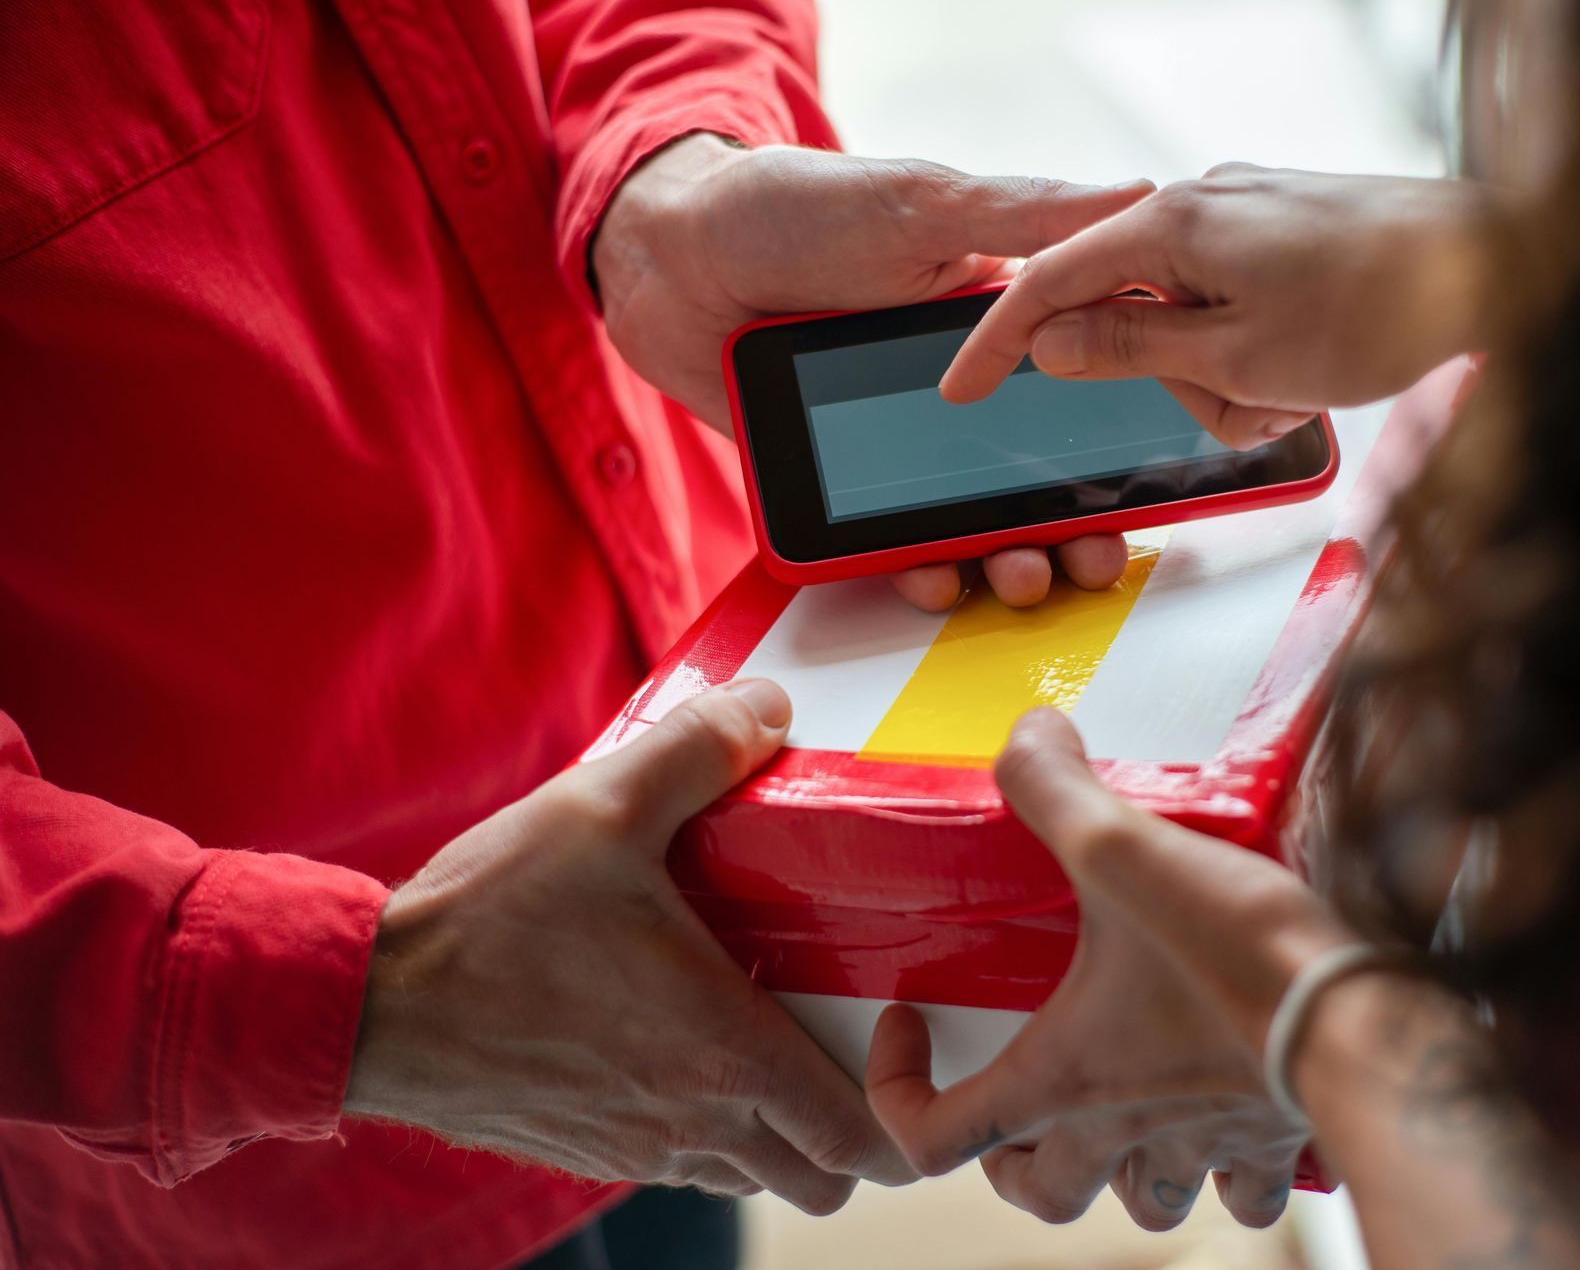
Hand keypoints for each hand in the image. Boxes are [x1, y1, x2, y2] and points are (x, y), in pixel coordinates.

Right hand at [344, 679, 913, 1212]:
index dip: (900, 1103)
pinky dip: (708, 1130)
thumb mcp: (603, 808)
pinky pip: (682, 1165)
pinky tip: (682, 1046)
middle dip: (851, 1130)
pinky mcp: (588, 1151)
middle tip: (844, 1044)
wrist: (368, 1006)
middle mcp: (692, 1122)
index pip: (857, 1140)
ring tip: (765, 1038)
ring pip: (752, 1178)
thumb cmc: (487, 920)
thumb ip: (699, 750)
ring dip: (777, 1130)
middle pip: (824, 1181)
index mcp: (722, 1052)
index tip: (894, 1034)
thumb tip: (769, 709)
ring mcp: (638, 1148)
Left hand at [593, 134, 1151, 610]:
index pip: (1081, 396)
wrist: (667, 259)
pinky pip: (885, 542)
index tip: (1154, 484)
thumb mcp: (919, 203)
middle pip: (1034, 480)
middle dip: (1071, 529)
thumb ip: (1025, 215)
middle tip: (1088, 558)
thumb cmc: (790, 207)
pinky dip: (915, 569)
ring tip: (1018, 576)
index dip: (1120, 446)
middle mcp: (958, 396)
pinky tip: (932, 576)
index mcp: (997, 326)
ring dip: (1005, 560)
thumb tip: (1143, 195)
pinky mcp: (840, 484)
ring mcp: (898, 446)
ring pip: (968, 522)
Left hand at [866, 707, 1360, 1229]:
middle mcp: (1123, 1128)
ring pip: (1143, 1205)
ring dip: (1123, 1175)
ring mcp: (1201, 1144)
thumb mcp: (1123, 850)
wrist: (1364, 1020)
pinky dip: (1229, 1172)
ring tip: (1124, 1121)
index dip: (897, 1094)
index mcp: (1063, 1076)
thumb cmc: (1238, 955)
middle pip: (1040, 1194)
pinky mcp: (1273, 1137)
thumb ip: (1056, 789)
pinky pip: (1243, 1191)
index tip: (910, 1029)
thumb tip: (1027, 736)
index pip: (936, 1138)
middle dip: (1014, 1164)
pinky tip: (1234, 1121)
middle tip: (1015, 1112)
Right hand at [941, 165, 1499, 447]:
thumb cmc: (1379, 306)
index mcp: (1176, 224)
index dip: (1000, 340)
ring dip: (1228, 378)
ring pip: (1188, 322)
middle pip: (1130, 312)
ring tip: (1295, 389)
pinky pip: (1234, 308)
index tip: (963, 386)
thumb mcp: (1237, 354)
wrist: (1499, 264)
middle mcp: (1206, 205)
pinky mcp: (1286, 235)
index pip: (1052, 280)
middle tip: (1245, 406)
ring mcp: (1249, 217)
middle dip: (1175, 380)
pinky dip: (1257, 355)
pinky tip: (1311, 367)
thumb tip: (1051, 342)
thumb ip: (1130, 348)